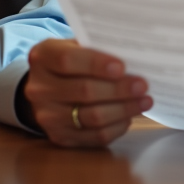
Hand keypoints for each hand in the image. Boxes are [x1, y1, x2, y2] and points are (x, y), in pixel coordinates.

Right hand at [24, 39, 152, 146]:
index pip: (68, 60)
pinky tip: (130, 116)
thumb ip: (98, 48)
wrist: (49, 87)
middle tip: (142, 85)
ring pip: (92, 117)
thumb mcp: (77, 46)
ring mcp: (47, 116)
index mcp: (43, 57)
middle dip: (118, 89)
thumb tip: (134, 55)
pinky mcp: (60, 137)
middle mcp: (39, 88)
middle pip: (84, 91)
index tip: (122, 67)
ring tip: (144, 100)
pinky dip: (117, 127)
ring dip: (123, 109)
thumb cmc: (73, 61)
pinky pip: (94, 136)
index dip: (96, 64)